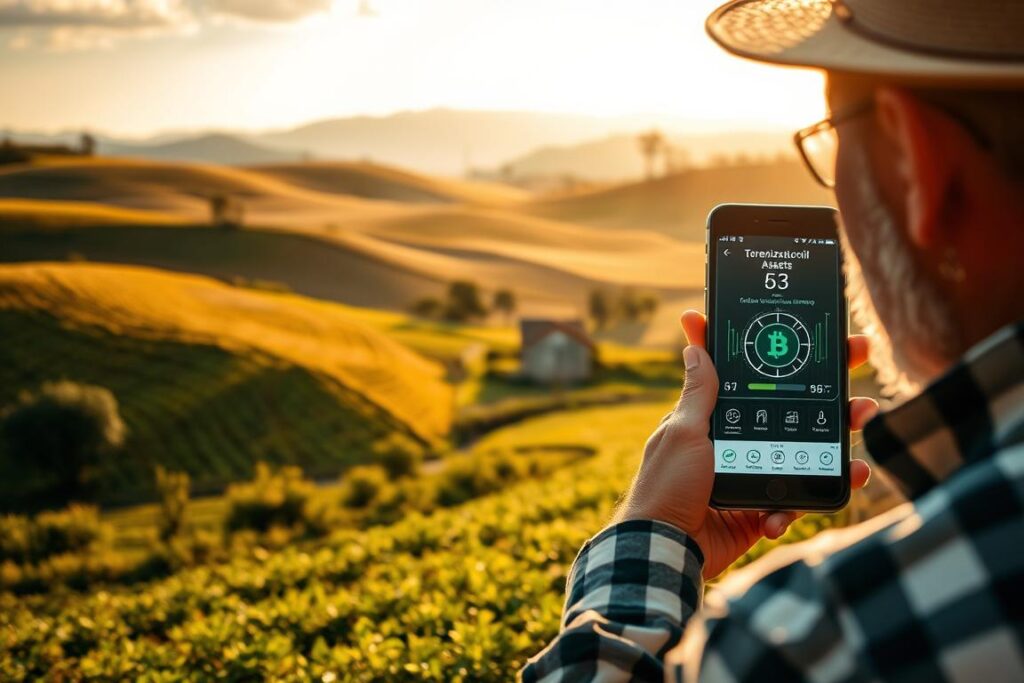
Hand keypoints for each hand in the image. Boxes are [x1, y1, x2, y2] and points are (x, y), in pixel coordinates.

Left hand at [615, 310, 876, 578]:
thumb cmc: (665, 485)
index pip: (762, 382)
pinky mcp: (758, 511)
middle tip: (863, 403)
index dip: (794, 365)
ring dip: (834, 462)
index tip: (833, 346)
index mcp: (719, 419)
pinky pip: (792, 506)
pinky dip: (792, 512)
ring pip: (805, 462)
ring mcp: (753, 477)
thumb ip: (698, 393)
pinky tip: (778, 518)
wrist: (663, 546)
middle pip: (797, 419)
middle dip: (835, 411)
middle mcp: (740, 444)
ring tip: (858, 465)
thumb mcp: (683, 432)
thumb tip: (694, 344)